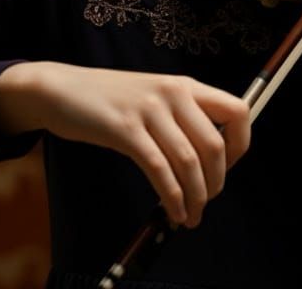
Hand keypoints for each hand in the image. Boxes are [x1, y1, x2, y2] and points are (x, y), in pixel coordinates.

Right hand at [0, 62, 250, 226]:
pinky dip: (172, 197)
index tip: (226, 168)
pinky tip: (173, 212)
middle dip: (216, 183)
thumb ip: (182, 118)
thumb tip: (211, 161)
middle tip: (206, 202)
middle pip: (215, 145)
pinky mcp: (125, 129)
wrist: (62, 89)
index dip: (240, 145)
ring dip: (196, 197)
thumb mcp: (155, 97)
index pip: (238, 111)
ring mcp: (149, 110)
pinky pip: (159, 169)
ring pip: (189, 161)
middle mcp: (174, 93)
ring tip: (192, 216)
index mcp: (186, 85)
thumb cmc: (111, 99)